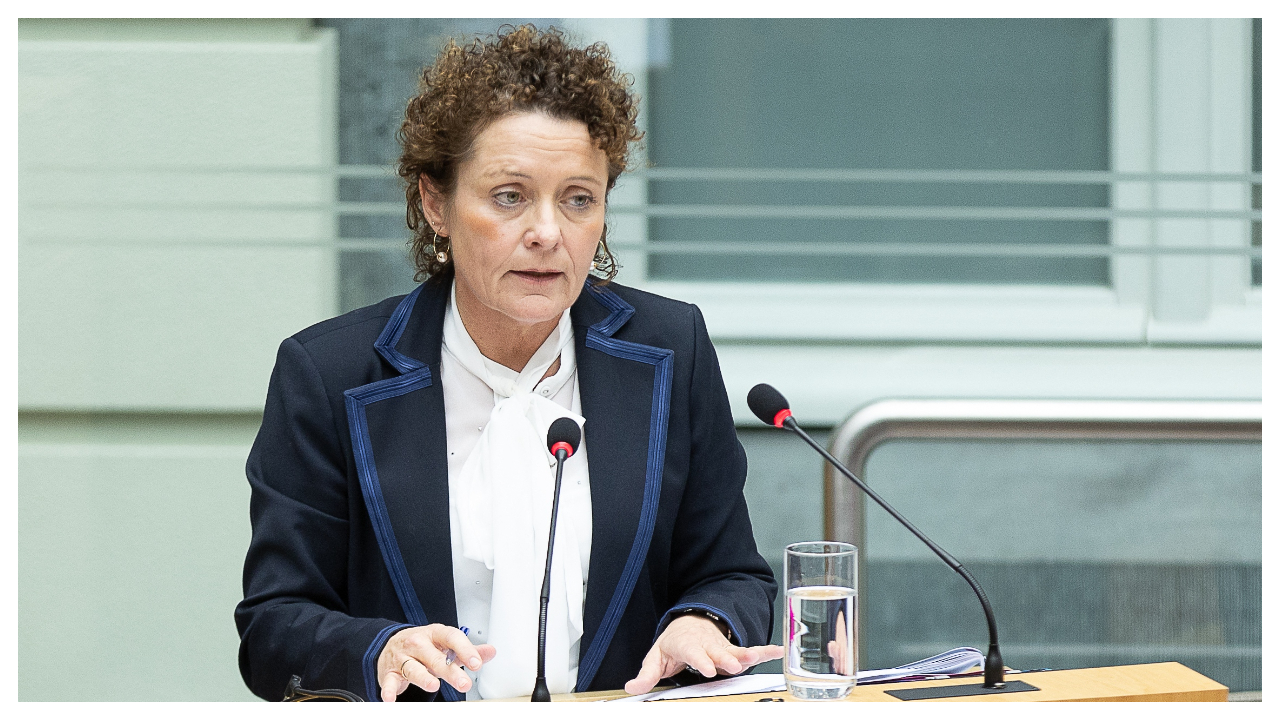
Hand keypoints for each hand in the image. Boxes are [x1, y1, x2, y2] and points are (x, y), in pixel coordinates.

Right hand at [376, 624, 496, 701]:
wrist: (391, 644)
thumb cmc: (424, 646)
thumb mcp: (446, 644)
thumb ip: (468, 650)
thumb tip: (490, 652)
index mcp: (435, 634)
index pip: (452, 638)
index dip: (465, 650)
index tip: (476, 663)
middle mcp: (418, 643)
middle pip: (435, 657)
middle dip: (450, 671)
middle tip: (464, 684)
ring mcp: (403, 657)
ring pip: (413, 668)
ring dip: (423, 677)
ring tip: (433, 686)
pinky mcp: (390, 672)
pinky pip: (390, 681)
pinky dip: (389, 690)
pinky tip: (391, 699)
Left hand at [623, 615, 783, 694]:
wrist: (688, 625)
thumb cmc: (672, 644)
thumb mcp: (655, 658)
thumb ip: (647, 675)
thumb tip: (632, 688)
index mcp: (686, 645)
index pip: (693, 653)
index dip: (701, 660)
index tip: (707, 669)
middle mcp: (706, 645)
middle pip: (717, 652)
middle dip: (725, 658)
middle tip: (734, 666)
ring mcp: (721, 647)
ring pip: (734, 651)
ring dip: (746, 654)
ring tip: (757, 656)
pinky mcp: (732, 651)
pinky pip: (750, 651)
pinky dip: (765, 651)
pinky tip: (777, 651)